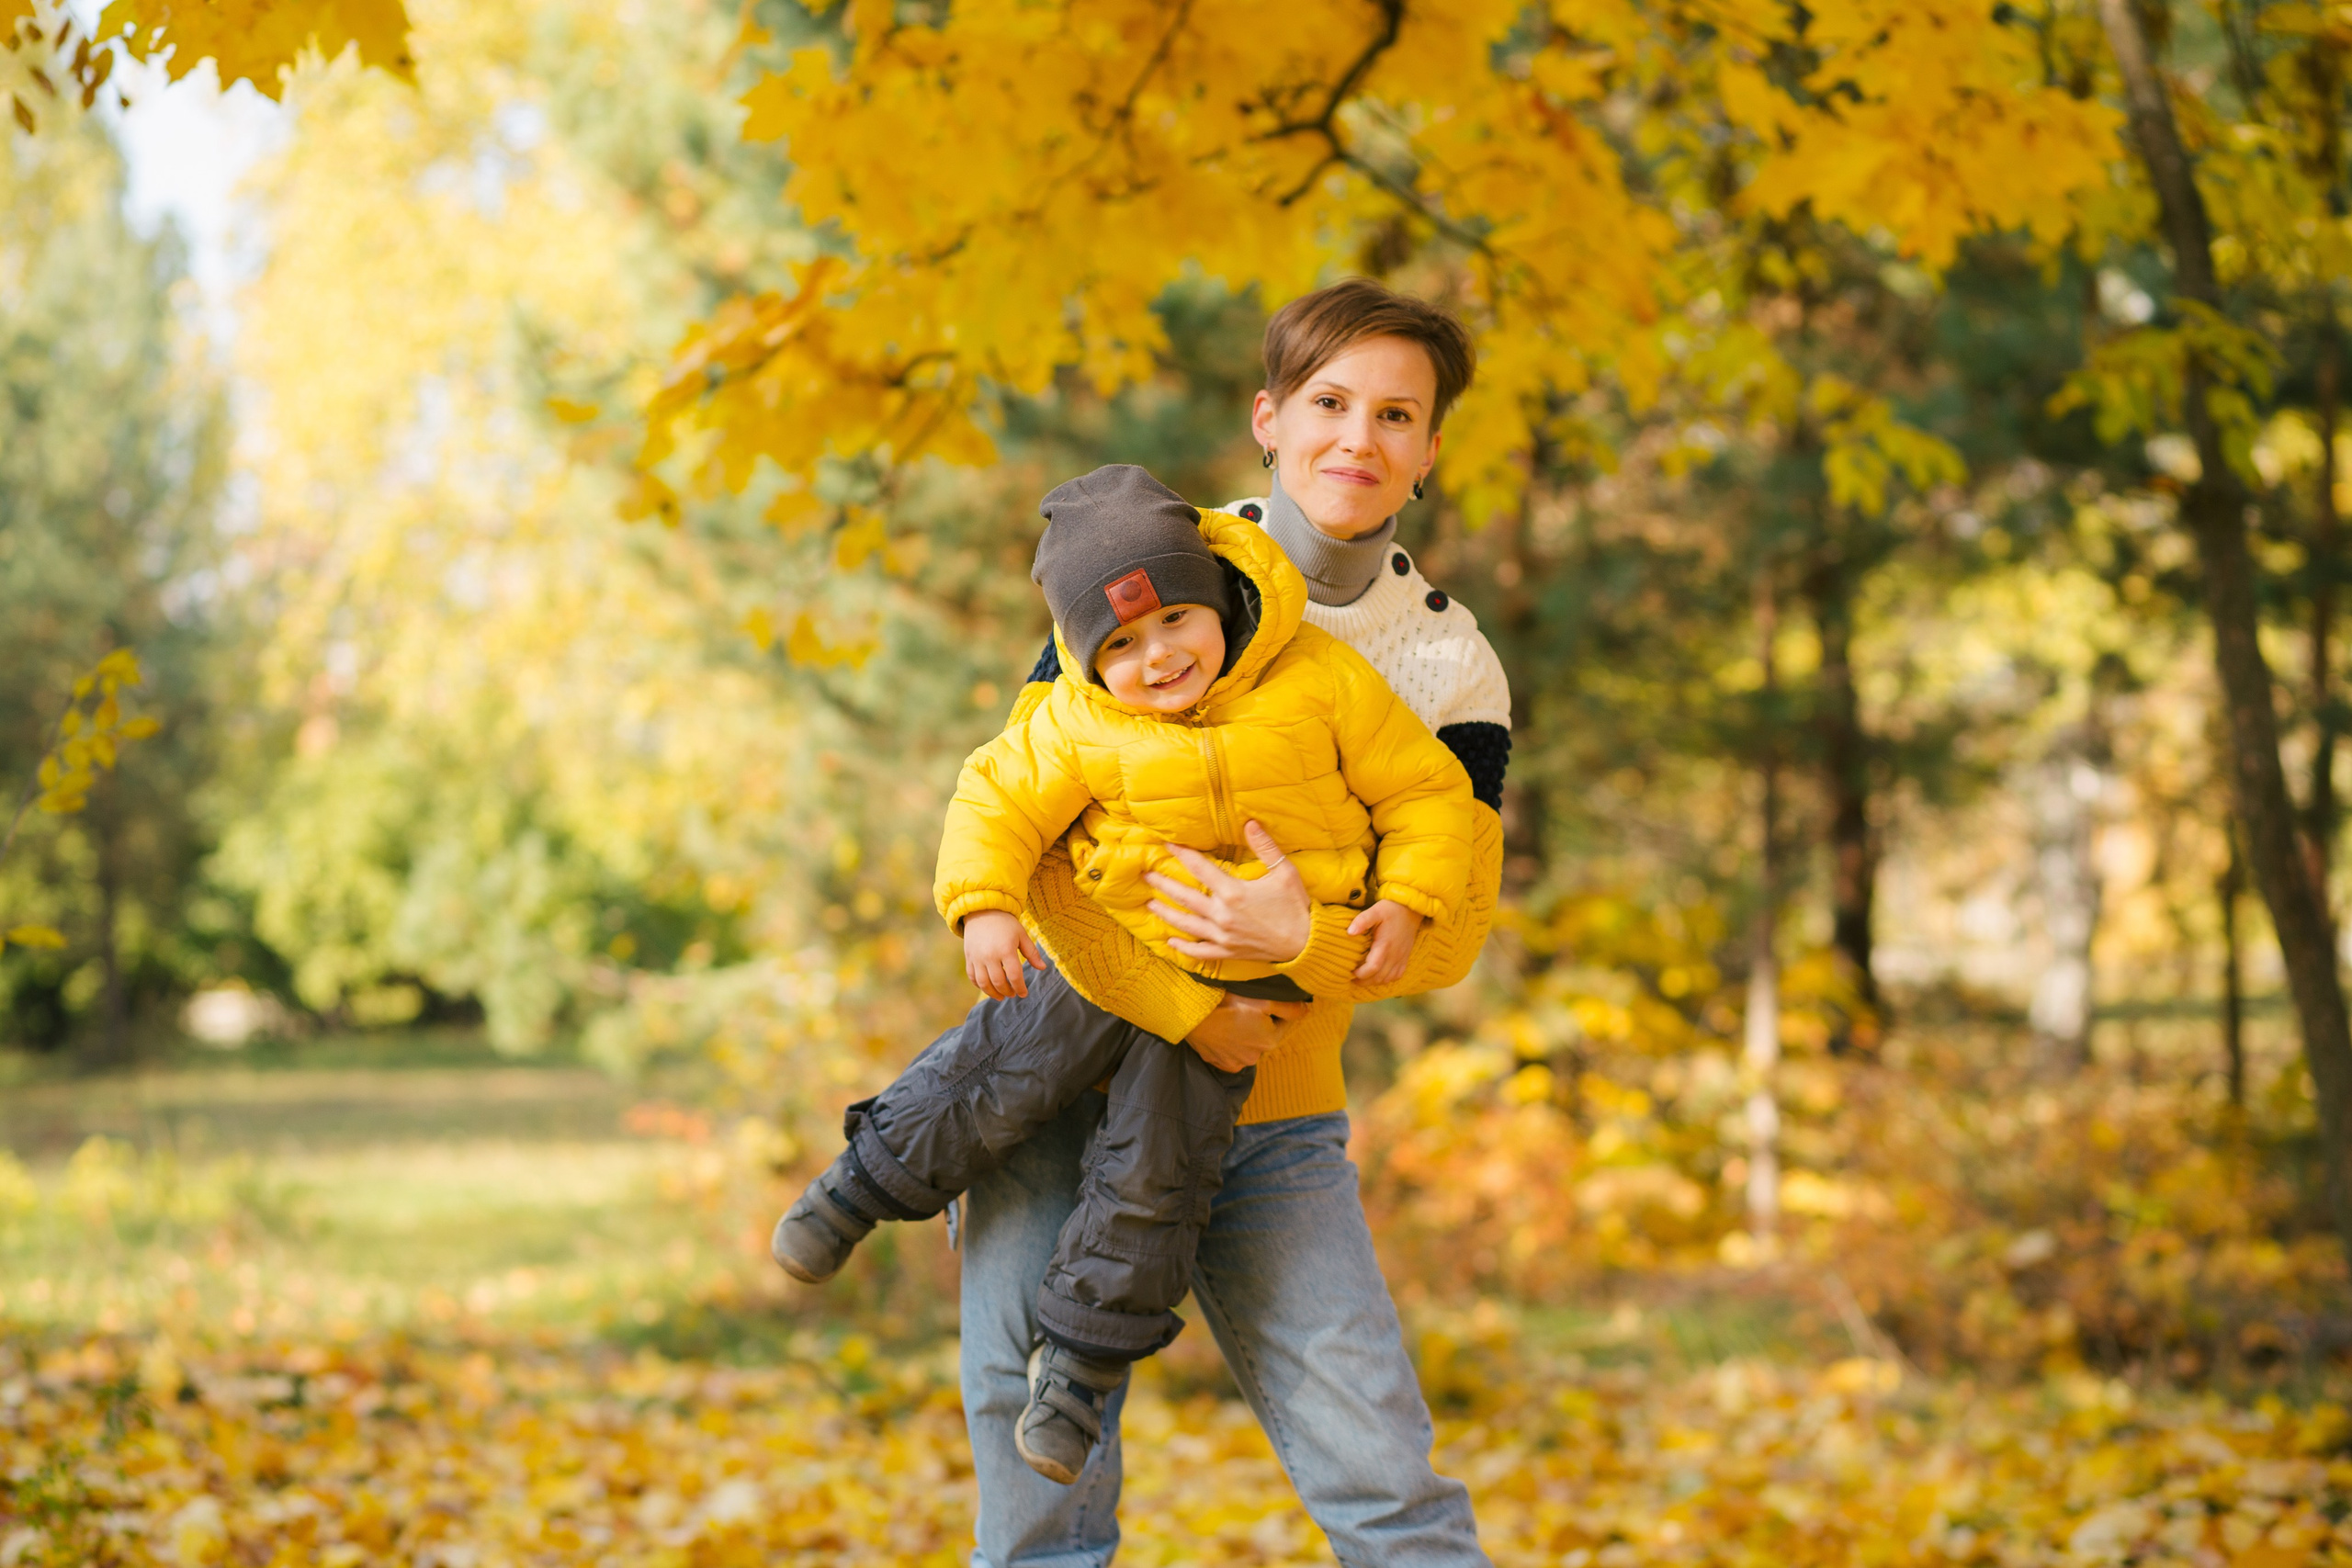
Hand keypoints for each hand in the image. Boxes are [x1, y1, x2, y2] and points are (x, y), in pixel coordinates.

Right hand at [963, 910, 1043, 998]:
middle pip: (998, 982)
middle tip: (1013, 994)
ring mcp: (977, 958)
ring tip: (1001, 996)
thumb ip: (1032, 953)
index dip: (1020, 988)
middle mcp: (990, 956)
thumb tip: (1043, 968)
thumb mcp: (1021, 935)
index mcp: (1006, 950)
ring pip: (984, 983)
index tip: (1024, 993)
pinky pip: (972, 977)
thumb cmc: (1005, 923)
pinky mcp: (969, 957)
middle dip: (1007, 991)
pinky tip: (988, 987)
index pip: (1014, 976)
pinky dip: (980, 985)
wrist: (982, 911)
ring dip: (993, 993)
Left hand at [1146, 820, 1311, 964]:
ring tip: (1150, 904)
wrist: (1306, 943)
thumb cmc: (1295, 906)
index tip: (1167, 844)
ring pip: (1185, 924)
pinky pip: (1199, 952)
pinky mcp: (1226, 952)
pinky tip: (1170, 943)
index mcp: (1233, 892)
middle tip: (1145, 874)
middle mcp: (1221, 915)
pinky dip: (1183, 948)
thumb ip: (1265, 847)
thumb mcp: (1284, 872)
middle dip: (1162, 883)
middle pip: (1183, 896)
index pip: (1199, 868)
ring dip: (1165, 913)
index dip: (1181, 853)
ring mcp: (1221, 936)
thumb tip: (1249, 822)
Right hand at [1185, 995, 1311, 1072]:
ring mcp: (1235, 1063)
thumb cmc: (1229, 1003)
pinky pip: (1230, 1053)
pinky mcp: (1219, 1063)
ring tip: (1231, 1018)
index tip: (1263, 1001)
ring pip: (1247, 1045)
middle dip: (1258, 1024)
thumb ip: (1289, 1007)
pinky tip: (1222, 1030)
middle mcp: (1255, 1057)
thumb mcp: (1264, 1000)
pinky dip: (1229, 1044)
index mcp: (1270, 1041)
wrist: (1194, 1013)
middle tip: (1244, 1007)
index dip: (1275, 1011)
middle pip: (1264, 1036)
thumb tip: (1306, 1010)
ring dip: (1243, 1034)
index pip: (1282, 1023)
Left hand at [1348, 899, 1424, 984]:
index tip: (1351, 971)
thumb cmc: (1391, 910)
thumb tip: (1349, 932)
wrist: (1411, 909)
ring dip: (1373, 982)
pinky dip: (1385, 979)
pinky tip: (1377, 975)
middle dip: (1364, 981)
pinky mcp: (1405, 958)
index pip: (1373, 967)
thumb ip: (1362, 921)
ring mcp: (1401, 958)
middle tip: (1352, 978)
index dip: (1361, 974)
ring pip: (1387, 979)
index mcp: (1385, 945)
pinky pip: (1396, 976)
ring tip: (1362, 978)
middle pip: (1379, 977)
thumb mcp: (1375, 911)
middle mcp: (1395, 955)